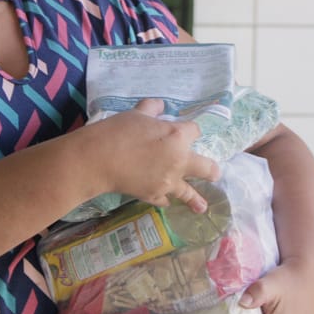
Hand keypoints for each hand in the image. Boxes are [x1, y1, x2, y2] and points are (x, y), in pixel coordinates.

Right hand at [85, 98, 219, 211]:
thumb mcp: (136, 114)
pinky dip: (164, 198)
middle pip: (206, 167)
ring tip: (202, 208)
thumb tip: (160, 105)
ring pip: (188, 192)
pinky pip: (165, 199)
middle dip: (211, 170)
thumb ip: (151, 108)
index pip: (195, 131)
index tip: (186, 131)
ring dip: (195, 199)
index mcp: (178, 136)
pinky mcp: (154, 195)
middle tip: (215, 173)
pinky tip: (164, 200)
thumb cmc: (118, 131)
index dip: (190, 130)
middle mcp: (179, 161)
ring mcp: (168, 181)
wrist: (99, 159)